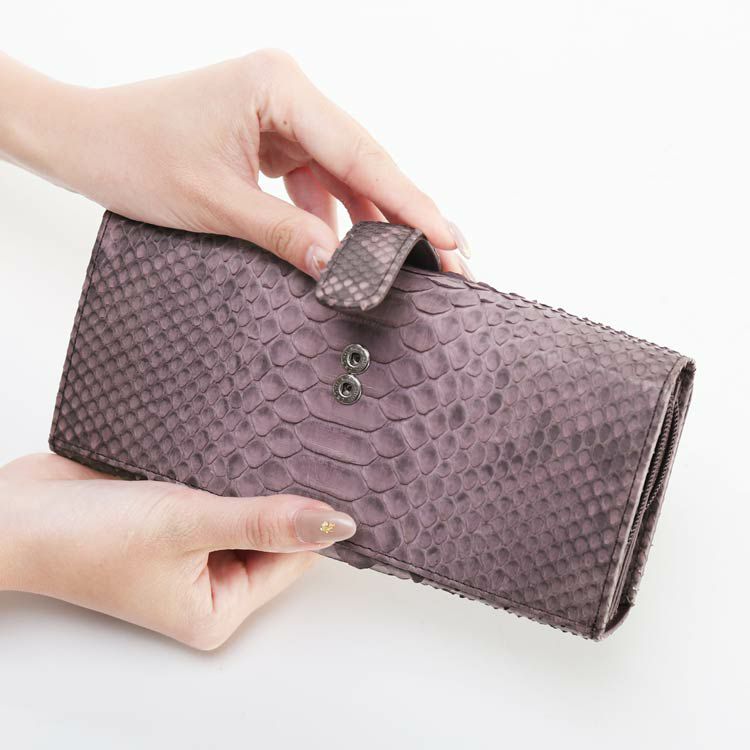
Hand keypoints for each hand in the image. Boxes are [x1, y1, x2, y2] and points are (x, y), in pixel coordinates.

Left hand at [0, 50, 470, 277]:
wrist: (84, 139)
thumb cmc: (134, 155)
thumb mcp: (216, 204)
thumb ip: (287, 236)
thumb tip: (344, 271)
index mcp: (279, 86)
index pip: (361, 154)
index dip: (410, 204)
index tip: (449, 241)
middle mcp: (288, 91)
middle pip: (364, 159)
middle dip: (402, 213)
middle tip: (447, 259)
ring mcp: (282, 112)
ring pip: (345, 171)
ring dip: (371, 218)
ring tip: (406, 261)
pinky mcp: (271, 136)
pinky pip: (317, 178)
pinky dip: (332, 214)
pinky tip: (349, 248)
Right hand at [0, 453, 355, 649]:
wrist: (17, 512)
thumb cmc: (89, 539)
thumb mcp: (189, 526)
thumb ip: (264, 521)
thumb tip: (336, 524)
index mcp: (218, 607)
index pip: (293, 559)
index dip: (313, 519)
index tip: (335, 475)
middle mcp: (209, 583)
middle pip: (274, 533)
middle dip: (282, 496)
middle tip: (305, 448)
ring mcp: (193, 548)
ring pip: (249, 507)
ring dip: (254, 478)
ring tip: (274, 439)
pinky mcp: (177, 515)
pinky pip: (221, 490)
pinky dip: (228, 469)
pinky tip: (238, 442)